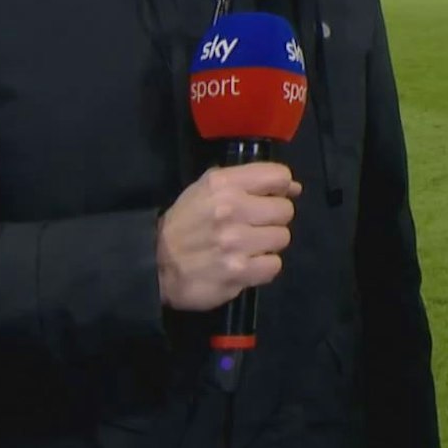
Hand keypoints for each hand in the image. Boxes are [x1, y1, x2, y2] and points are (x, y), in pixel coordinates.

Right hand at [156, 162, 302, 311]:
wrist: (154, 263)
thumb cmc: (185, 223)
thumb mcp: (206, 189)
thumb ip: (248, 181)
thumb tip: (293, 187)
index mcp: (223, 185)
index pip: (278, 176)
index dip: (282, 187)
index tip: (273, 197)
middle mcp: (231, 210)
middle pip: (285, 210)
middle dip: (273, 219)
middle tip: (254, 227)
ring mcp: (235, 243)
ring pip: (282, 238)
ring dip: (268, 244)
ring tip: (247, 247)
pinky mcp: (238, 272)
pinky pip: (274, 266)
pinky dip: (263, 267)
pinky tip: (245, 264)